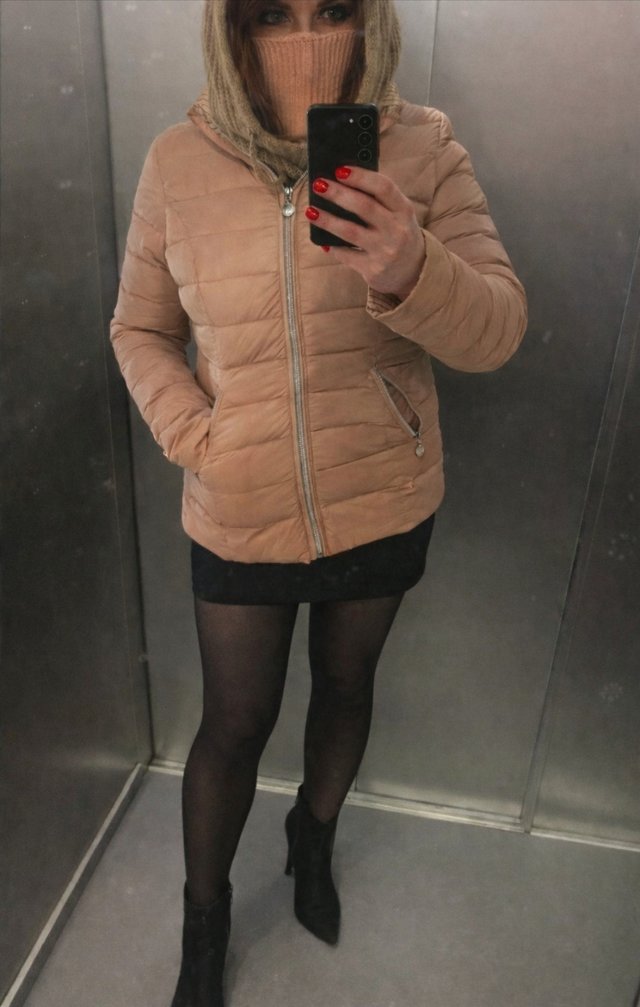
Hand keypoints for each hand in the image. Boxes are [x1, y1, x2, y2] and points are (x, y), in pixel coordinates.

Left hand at [306, 166, 425, 300]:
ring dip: (327, 220)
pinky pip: (346, 255)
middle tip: (318, 185)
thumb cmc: (399, 234)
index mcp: (404, 210)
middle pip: (364, 207)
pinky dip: (332, 246)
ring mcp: (385, 251)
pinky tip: (322, 239)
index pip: (383, 187)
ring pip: (350, 232)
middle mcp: (397, 230)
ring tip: (310, 211)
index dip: (360, 177)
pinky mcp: (373, 270)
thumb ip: (378, 199)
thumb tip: (342, 182)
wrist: (414, 271)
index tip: (339, 170)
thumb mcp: (399, 214)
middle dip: (338, 194)